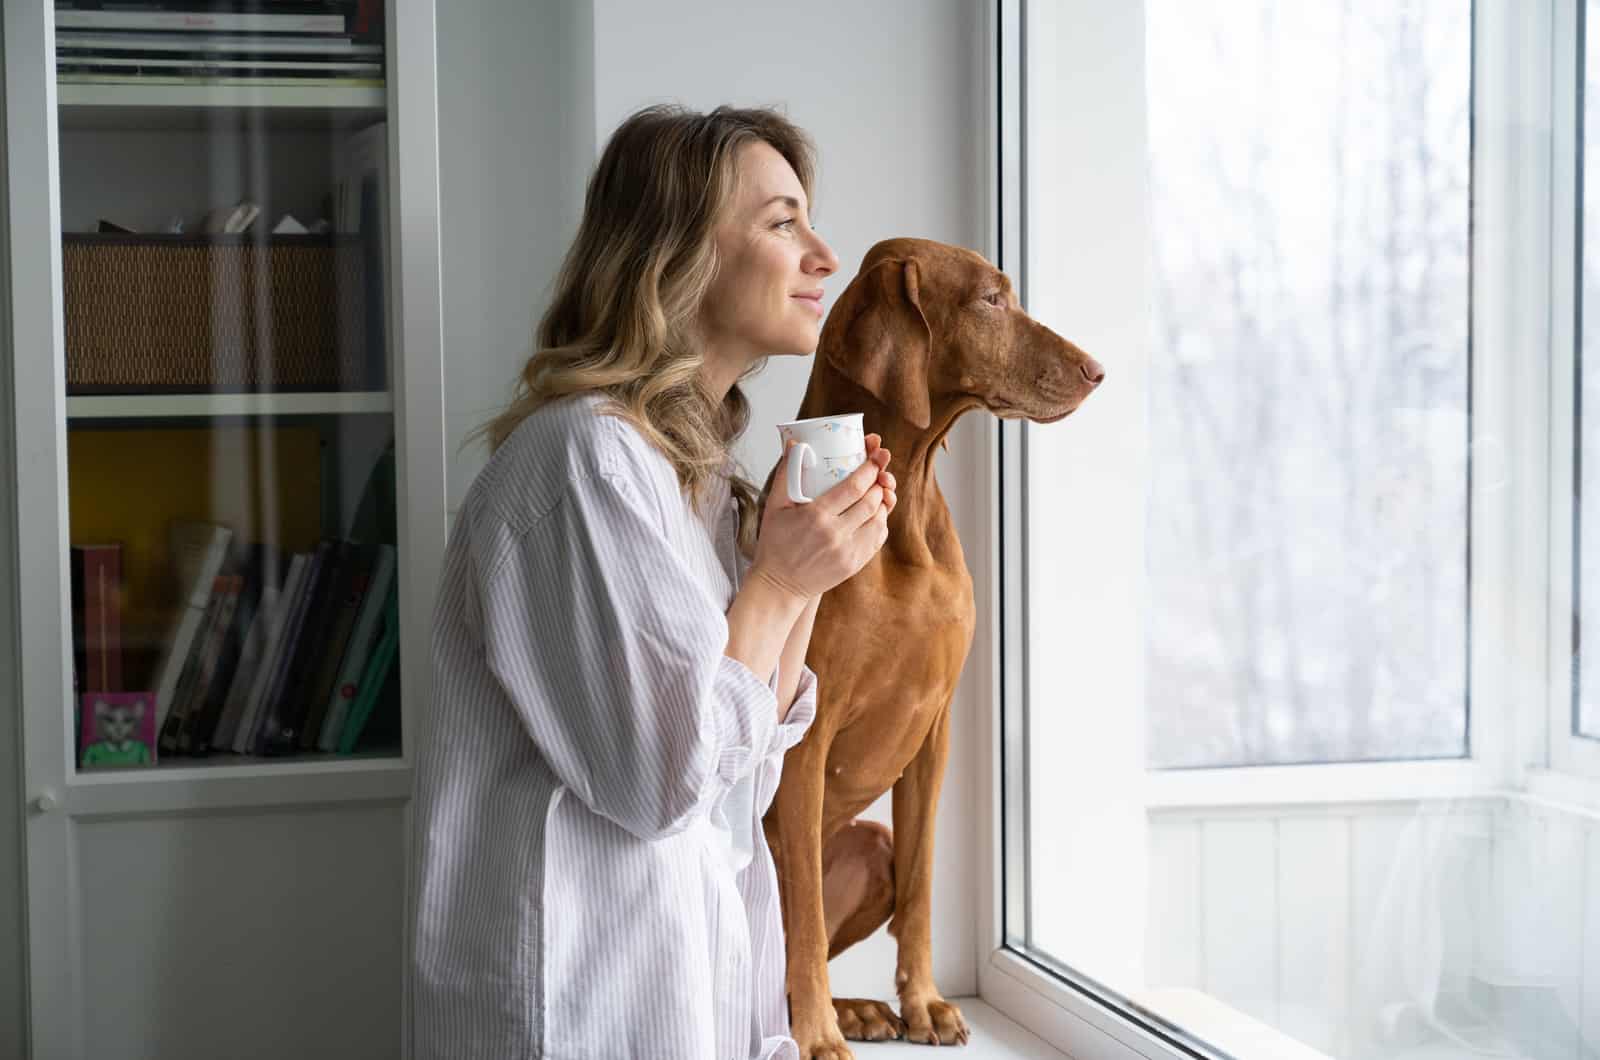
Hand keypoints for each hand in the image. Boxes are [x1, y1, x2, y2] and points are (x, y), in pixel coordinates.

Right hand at [750, 434, 896, 600]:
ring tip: (877, 491)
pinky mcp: (854, 565)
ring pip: (879, 520)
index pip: (854, 487)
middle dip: (879, 482)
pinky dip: (881, 523)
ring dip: (882, 502)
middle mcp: (835, 535)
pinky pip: (877, 539)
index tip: (876, 456)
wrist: (779, 585)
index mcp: (816, 516)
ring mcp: (847, 552)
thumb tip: (793, 443)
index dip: (870, 468)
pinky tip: (875, 514)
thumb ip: (785, 473)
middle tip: (879, 472)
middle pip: (870, 501)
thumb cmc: (775, 543)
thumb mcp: (774, 506)